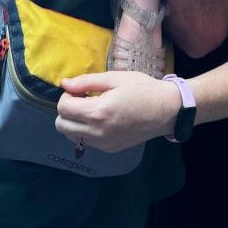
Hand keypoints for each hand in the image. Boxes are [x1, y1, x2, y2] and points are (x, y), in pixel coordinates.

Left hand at [56, 71, 179, 152]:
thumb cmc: (141, 88)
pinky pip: (86, 141)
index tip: (81, 89)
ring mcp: (103, 144)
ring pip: (71, 136)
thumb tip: (64, 83)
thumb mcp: (114, 78)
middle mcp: (97, 133)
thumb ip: (86, 82)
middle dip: (67, 110)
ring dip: (74, 122)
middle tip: (83, 99)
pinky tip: (102, 118)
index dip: (68, 95)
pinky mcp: (110, 149)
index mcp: (98, 112)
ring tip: (92, 108)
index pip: (63, 108)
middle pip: (61, 126)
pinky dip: (86, 130)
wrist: (166, 110)